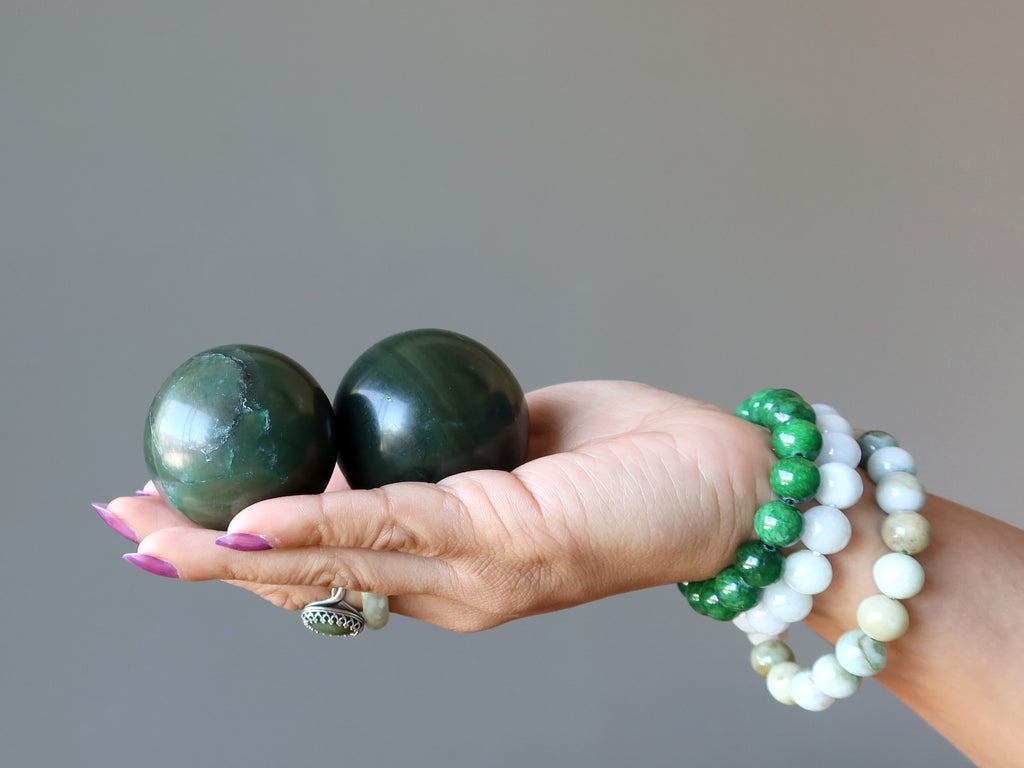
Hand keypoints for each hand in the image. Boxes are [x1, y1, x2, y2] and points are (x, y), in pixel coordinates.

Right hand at [106, 381, 773, 631]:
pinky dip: (313, 528)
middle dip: (207, 558)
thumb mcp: (527, 446)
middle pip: (308, 582)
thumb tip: (396, 423)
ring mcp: (474, 580)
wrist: (736, 491)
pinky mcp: (505, 550)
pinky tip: (247, 520)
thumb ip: (458, 448)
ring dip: (230, 548)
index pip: (333, 566)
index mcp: (456, 564)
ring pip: (329, 567)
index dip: (249, 549)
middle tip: (127, 523)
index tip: (181, 519)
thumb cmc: (638, 461)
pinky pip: (389, 532)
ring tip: (151, 524)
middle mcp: (453, 590)